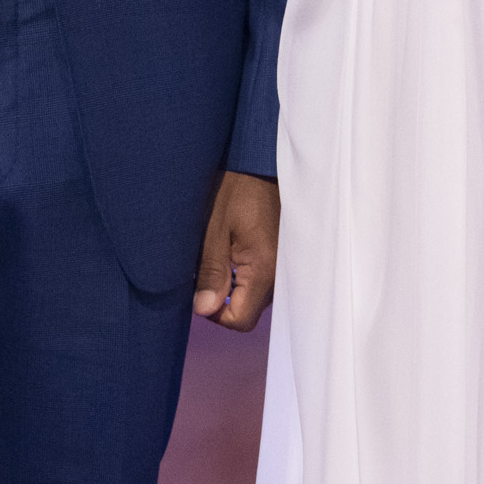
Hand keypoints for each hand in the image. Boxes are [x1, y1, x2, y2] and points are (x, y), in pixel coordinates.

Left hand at [193, 171, 279, 329]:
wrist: (263, 162)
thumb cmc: (238, 189)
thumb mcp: (214, 229)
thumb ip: (211, 272)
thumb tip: (203, 310)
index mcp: (263, 270)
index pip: (240, 321)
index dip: (214, 314)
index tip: (200, 289)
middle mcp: (280, 274)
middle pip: (249, 311)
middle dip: (224, 299)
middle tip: (207, 268)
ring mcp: (284, 266)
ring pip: (256, 297)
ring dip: (236, 285)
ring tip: (222, 253)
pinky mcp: (283, 256)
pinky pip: (263, 280)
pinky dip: (246, 273)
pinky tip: (235, 249)